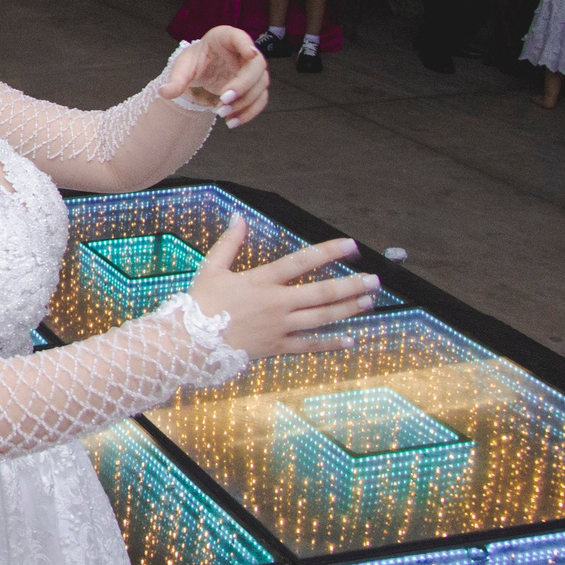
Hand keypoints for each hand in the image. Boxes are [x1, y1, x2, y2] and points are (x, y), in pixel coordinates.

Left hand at [163, 26, 269, 126]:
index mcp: (226, 38)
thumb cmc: (195, 62)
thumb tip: (164, 92)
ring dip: (245, 102)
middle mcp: (245, 52)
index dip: (246, 44)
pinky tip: (231, 122)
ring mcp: (253, 70)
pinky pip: (260, 100)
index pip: (240, 37)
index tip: (250, 54)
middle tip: (224, 99)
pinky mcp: (255, 86)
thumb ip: (176, 80)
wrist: (204, 72)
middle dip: (243, 85)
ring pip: (261, 85)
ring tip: (221, 113)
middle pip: (256, 66)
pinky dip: (249, 113)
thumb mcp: (183, 68)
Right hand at [186, 218, 374, 361]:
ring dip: (348, 309)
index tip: (350, 245)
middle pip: (322, 294)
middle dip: (351, 286)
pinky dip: (331, 343)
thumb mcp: (211, 268)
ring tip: (369, 302)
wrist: (189, 342)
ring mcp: (279, 328)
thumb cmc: (199, 303)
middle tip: (375, 280)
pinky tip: (350, 340)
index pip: (300, 262)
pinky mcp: (277, 347)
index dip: (327, 252)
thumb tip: (239, 216)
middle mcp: (276, 304)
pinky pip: (309, 346)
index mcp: (261, 281)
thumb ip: (229, 242)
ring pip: (322, 318)